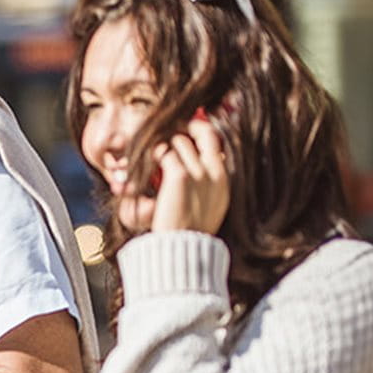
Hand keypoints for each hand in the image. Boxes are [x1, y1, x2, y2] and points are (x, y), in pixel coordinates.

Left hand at [117, 110, 228, 234]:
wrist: (182, 247)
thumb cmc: (191, 230)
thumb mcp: (212, 205)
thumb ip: (211, 184)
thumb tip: (208, 164)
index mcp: (224, 179)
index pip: (218, 143)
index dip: (203, 131)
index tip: (191, 127)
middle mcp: (215, 172)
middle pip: (204, 132)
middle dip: (188, 126)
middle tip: (173, 127)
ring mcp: (198, 172)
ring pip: (180, 140)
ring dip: (166, 143)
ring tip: (155, 152)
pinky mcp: (179, 175)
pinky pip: (164, 151)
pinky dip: (154, 153)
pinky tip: (148, 160)